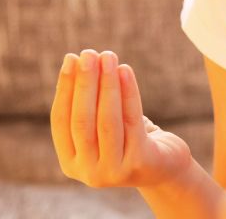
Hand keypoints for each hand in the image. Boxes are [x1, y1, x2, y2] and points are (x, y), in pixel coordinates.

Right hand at [50, 49, 192, 187]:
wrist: (165, 167)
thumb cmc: (129, 139)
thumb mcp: (102, 126)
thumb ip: (87, 104)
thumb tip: (76, 60)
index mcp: (70, 162)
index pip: (60, 120)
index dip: (64, 88)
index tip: (70, 58)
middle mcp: (88, 172)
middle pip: (81, 120)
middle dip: (84, 83)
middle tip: (88, 54)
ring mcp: (113, 171)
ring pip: (106, 120)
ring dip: (106, 84)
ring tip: (108, 56)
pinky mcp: (138, 162)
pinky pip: (131, 120)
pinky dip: (128, 93)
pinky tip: (125, 70)